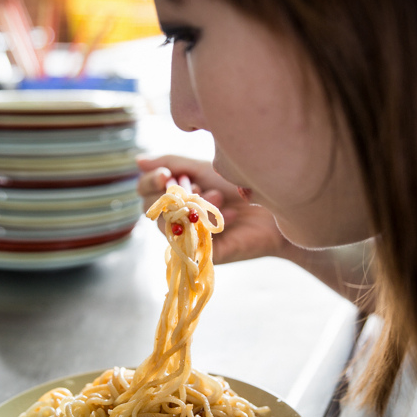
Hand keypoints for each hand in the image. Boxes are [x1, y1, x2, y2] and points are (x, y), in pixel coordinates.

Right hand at [136, 155, 289, 263]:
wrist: (278, 207)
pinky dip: (208, 225)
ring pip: (165, 227)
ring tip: (218, 197)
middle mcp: (177, 219)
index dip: (149, 182)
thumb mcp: (205, 169)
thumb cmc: (242, 187)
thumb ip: (173, 163)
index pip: (145, 192)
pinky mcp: (205, 256)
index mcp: (174, 198)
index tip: (166, 173)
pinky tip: (231, 215)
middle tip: (193, 186)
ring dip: (190, 207)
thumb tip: (137, 161)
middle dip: (168, 194)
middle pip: (148, 210)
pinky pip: (190, 242)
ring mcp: (189, 238)